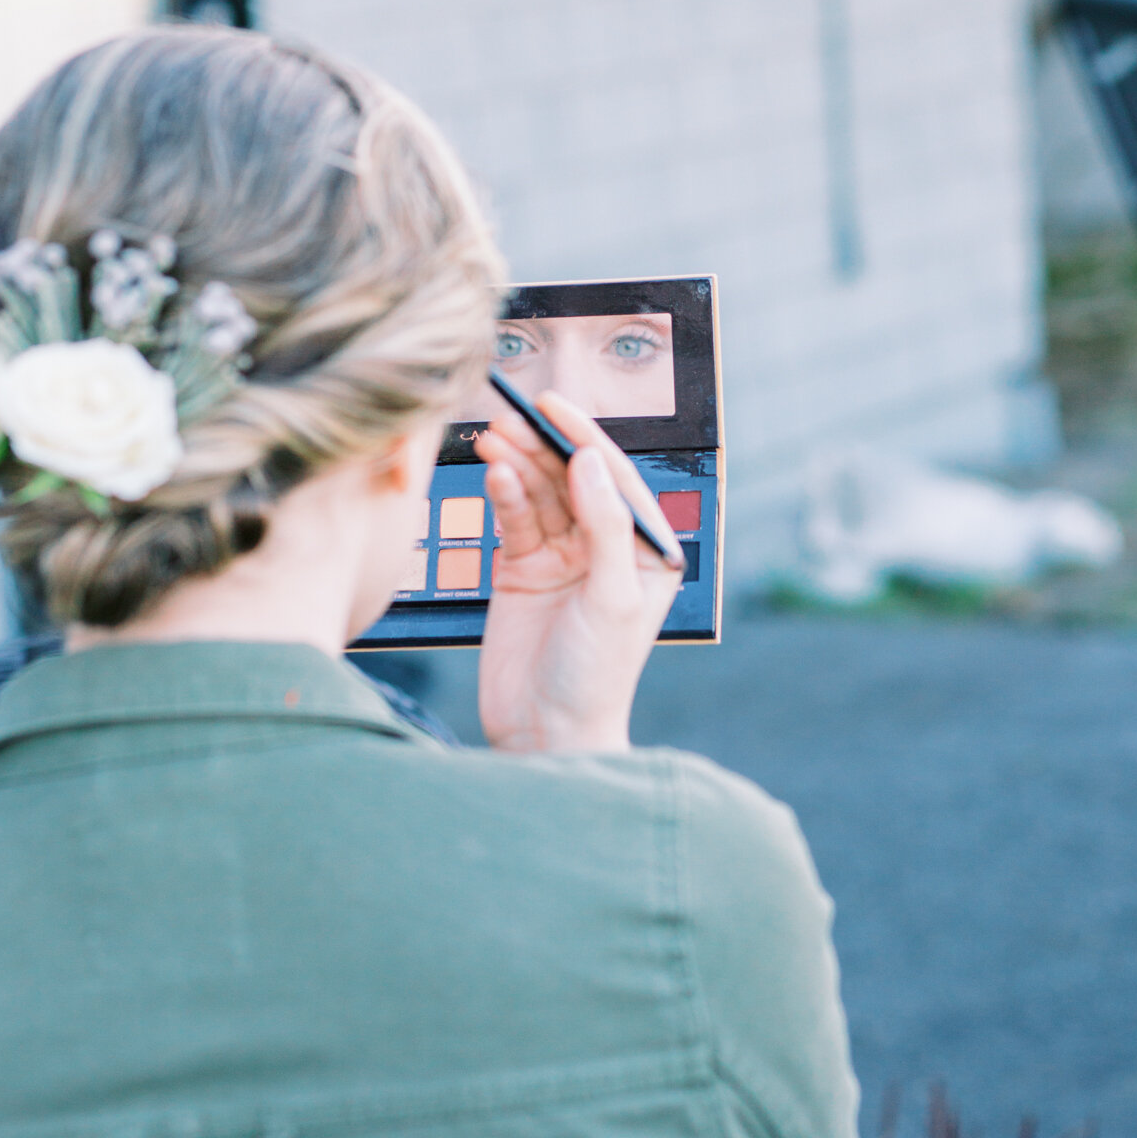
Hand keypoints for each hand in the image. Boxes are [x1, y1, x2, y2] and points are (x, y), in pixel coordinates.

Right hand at [474, 392, 683, 753]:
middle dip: (541, 446)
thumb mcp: (612, 598)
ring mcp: (561, 557)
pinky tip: (493, 475)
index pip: (615, 477)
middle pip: (571, 478)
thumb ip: (606, 527)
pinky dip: (503, 496)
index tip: (553, 404)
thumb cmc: (596, 676)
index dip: (584, 436)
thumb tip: (589, 462)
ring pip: (539, 493)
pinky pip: (514, 520)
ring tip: (491, 438)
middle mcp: (604, 547)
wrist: (547, 734)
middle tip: (508, 417)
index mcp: (645, 550)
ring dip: (517, 464)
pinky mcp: (521, 571)